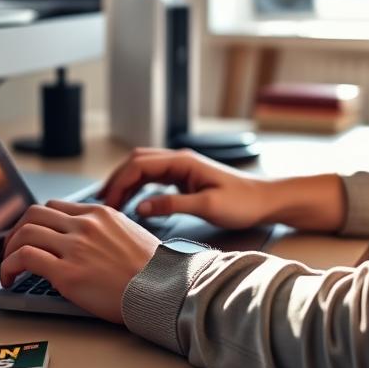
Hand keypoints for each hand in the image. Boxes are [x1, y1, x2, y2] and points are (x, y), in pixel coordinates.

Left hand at [0, 201, 158, 321]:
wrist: (162, 289)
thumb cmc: (151, 269)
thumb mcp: (128, 233)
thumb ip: (104, 231)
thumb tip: (84, 241)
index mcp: (100, 214)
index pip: (55, 207)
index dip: (37, 222)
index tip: (31, 236)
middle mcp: (84, 225)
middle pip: (34, 214)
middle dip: (17, 231)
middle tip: (13, 248)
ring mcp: (74, 247)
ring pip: (25, 233)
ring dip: (9, 249)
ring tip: (9, 266)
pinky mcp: (66, 273)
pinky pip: (24, 259)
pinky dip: (9, 266)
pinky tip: (10, 278)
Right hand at [101, 148, 273, 229]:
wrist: (265, 200)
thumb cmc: (243, 202)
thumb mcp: (207, 207)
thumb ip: (172, 205)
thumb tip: (140, 208)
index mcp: (183, 161)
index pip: (140, 165)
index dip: (119, 182)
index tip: (108, 203)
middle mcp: (180, 160)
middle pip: (137, 162)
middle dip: (116, 180)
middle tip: (102, 203)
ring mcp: (182, 168)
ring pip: (143, 168)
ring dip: (125, 182)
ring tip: (111, 203)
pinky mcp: (185, 178)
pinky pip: (154, 177)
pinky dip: (138, 187)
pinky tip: (132, 202)